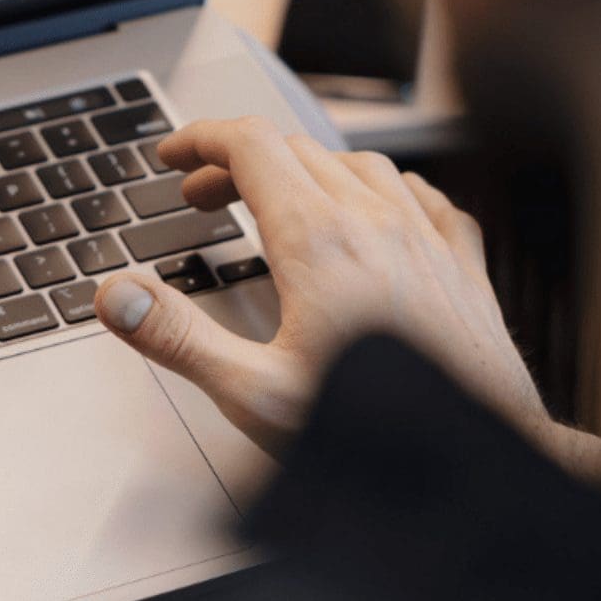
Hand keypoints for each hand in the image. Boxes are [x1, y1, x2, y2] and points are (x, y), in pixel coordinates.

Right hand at [94, 119, 600, 472]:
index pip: (250, 147)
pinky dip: (383, 188)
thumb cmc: (379, 440)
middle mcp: (375, 224)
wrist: (481, 461)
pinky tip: (380, 208)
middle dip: (237, 163)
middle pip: (295, 151)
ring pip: (357, 165)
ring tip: (276, 200)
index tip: (173, 154)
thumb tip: (118, 294)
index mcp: (318, 241)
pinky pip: (423, 197)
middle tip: (201, 198)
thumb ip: (180, 338)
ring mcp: (425, 240)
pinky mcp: (462, 267)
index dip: (201, 139)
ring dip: (306, 169)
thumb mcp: (256, 394)